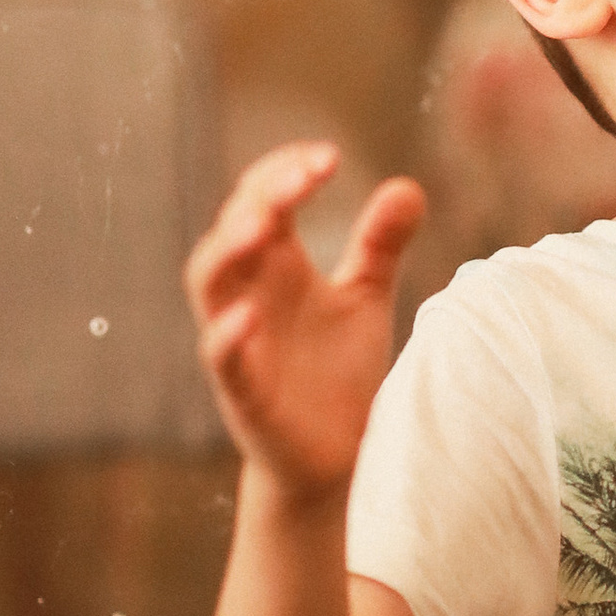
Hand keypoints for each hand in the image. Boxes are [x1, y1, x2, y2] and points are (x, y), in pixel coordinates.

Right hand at [183, 142, 425, 505]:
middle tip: (306, 175)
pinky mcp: (242, 392)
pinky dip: (227, 335)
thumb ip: (380, 244)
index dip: (285, 170)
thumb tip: (408, 185)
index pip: (261, 197)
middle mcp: (249, 293)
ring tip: (265, 223)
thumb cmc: (338, 371)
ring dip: (228, 249)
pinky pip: (220, 358)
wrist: (334, 457)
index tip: (330, 158)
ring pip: (207, 282)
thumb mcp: (366, 297)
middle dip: (262, 196)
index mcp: (276, 265)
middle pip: (231, 228)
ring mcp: (239, 340)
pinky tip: (250, 316)